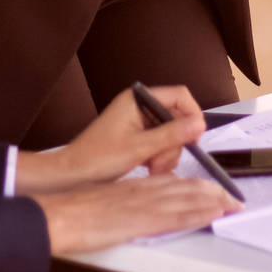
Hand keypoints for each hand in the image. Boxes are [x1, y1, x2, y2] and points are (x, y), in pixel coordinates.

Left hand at [15, 86, 205, 193]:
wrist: (70, 176)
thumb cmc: (98, 159)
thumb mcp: (139, 148)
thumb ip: (171, 134)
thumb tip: (200, 123)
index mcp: (138, 99)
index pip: (179, 96)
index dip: (192, 114)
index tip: (195, 138)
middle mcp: (140, 106)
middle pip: (176, 118)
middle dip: (174, 143)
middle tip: (161, 163)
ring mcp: (138, 122)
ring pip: (171, 134)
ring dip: (167, 154)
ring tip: (152, 169)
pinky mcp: (136, 136)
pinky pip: (160, 143)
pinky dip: (159, 157)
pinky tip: (149, 169)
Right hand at [35, 175, 239, 255]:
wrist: (58, 214)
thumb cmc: (74, 211)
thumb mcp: (103, 201)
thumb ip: (122, 203)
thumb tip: (131, 209)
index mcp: (134, 186)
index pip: (173, 182)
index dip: (195, 185)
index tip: (212, 189)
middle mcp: (143, 191)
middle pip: (186, 186)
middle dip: (212, 192)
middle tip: (233, 196)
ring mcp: (144, 204)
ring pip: (187, 197)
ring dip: (214, 200)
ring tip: (233, 203)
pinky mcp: (142, 220)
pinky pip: (178, 215)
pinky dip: (199, 212)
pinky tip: (214, 213)